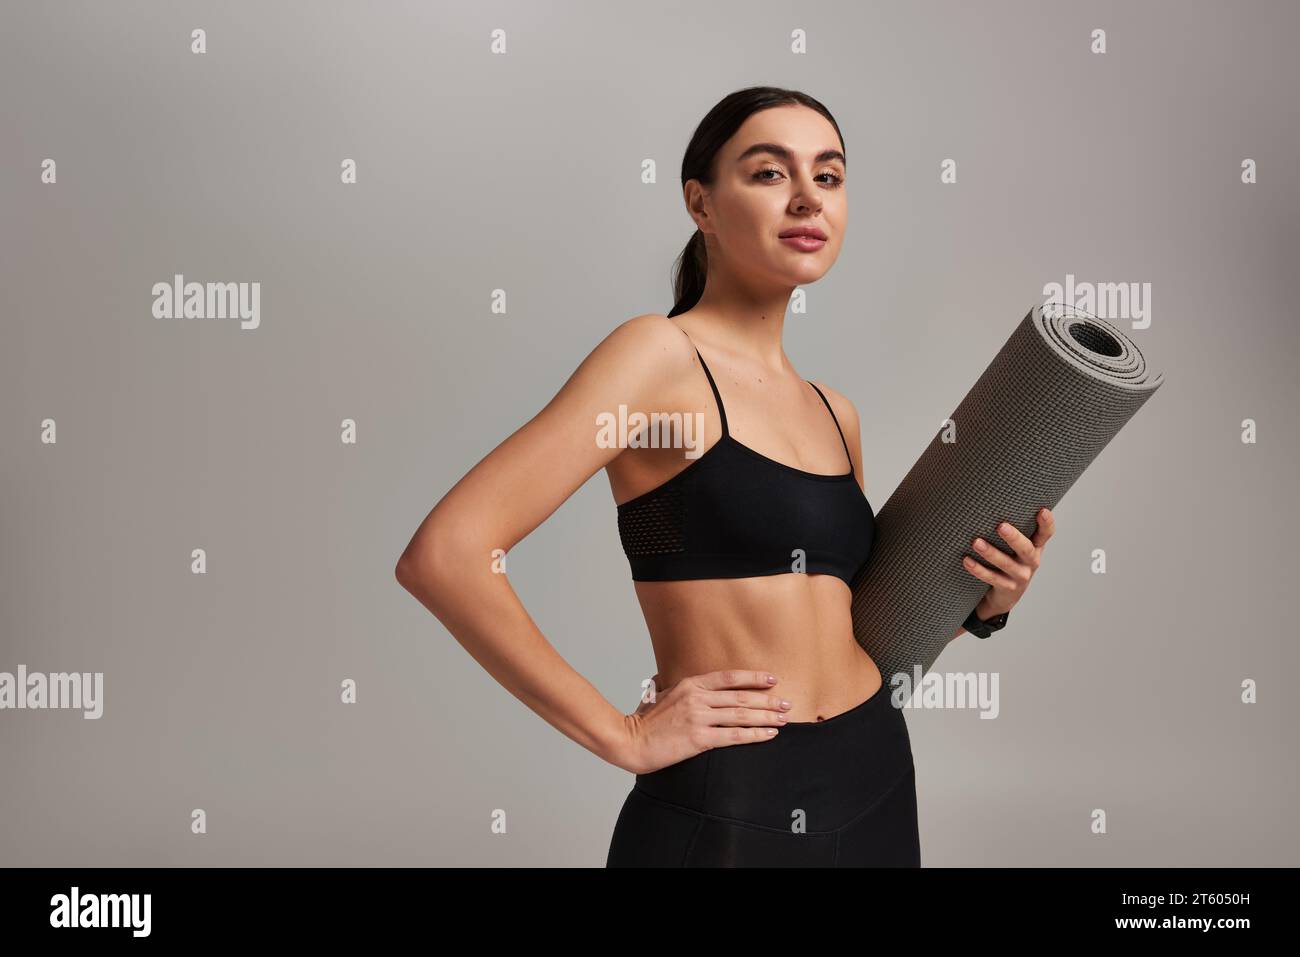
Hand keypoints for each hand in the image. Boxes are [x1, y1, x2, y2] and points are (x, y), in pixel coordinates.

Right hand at [617, 670, 791, 774]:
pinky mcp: (699, 738)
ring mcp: (698, 717)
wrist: (630, 742)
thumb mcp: (655, 694)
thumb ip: (666, 684)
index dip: (753, 678)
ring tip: (783, 719)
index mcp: (689, 684)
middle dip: (768, 700)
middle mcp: (697, 698)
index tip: (772, 680)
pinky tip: (768, 734)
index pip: (729, 677)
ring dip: (766, 717)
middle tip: (786, 704)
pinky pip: (734, 735)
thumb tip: (664, 677)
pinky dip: (755, 734)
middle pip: (741, 696)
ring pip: (741, 715)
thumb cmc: (642, 721)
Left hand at [961, 507, 1054, 618]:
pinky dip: (978, 570)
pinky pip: (991, 578)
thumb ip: (1009, 526)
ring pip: (1006, 564)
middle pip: (1026, 549)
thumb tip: (984, 496)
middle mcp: (1030, 561)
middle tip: (1000, 526)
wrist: (1004, 595)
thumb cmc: (1008, 560)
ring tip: (976, 542)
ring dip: (990, 553)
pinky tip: (966, 560)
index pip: (1046, 534)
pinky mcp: (1007, 588)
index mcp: (1035, 547)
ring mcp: (1020, 576)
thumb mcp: (1014, 545)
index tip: (1042, 510)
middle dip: (1013, 538)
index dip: (1046, 523)